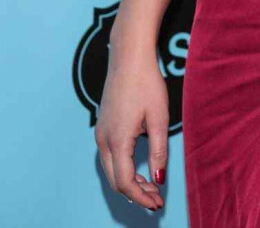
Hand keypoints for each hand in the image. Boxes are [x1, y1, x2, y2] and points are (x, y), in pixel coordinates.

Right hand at [94, 48, 168, 210]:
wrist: (128, 57)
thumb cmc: (146, 83)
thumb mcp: (159, 118)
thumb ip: (158, 151)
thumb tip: (158, 179)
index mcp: (117, 140)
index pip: (125, 182)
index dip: (141, 197)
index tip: (158, 203)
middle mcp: (103, 140)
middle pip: (115, 180)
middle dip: (136, 193)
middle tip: (157, 199)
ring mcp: (100, 133)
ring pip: (111, 170)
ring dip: (129, 182)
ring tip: (151, 187)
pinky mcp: (103, 126)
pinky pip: (110, 157)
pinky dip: (123, 169)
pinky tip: (139, 168)